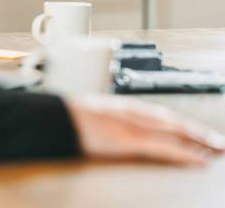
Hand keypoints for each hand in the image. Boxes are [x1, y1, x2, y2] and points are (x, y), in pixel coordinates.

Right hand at [68, 96, 224, 164]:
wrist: (58, 117)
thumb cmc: (72, 118)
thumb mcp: (96, 116)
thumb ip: (112, 121)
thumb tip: (118, 129)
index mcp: (126, 107)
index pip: (163, 115)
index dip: (184, 124)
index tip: (200, 133)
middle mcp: (134, 112)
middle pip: (174, 121)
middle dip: (199, 132)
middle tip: (219, 143)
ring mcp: (133, 124)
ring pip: (175, 132)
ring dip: (199, 141)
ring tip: (217, 149)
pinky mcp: (130, 139)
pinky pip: (164, 147)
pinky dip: (184, 153)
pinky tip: (198, 160)